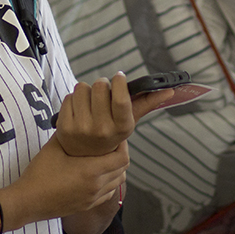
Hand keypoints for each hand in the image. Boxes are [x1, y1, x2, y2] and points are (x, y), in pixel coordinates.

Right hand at [0, 134, 128, 228]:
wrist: (27, 202)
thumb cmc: (39, 175)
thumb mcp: (54, 148)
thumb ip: (70, 133)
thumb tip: (78, 120)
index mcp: (91, 171)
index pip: (122, 158)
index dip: (123, 146)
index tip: (116, 137)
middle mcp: (96, 186)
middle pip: (123, 169)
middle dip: (120, 155)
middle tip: (112, 145)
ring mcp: (93, 198)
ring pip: (117, 182)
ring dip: (115, 170)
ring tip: (105, 158)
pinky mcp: (87, 206)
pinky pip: (108, 193)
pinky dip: (109, 183)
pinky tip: (98, 175)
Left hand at [55, 73, 172, 155]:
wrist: (84, 156)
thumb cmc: (110, 132)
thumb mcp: (129, 120)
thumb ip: (147, 103)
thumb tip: (169, 90)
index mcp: (122, 127)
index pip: (121, 99)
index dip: (119, 82)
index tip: (119, 77)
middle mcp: (102, 130)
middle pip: (100, 86)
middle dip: (101, 86)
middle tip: (102, 96)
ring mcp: (82, 129)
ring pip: (82, 88)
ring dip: (86, 92)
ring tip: (89, 106)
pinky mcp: (65, 127)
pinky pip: (69, 97)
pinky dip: (73, 101)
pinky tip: (78, 112)